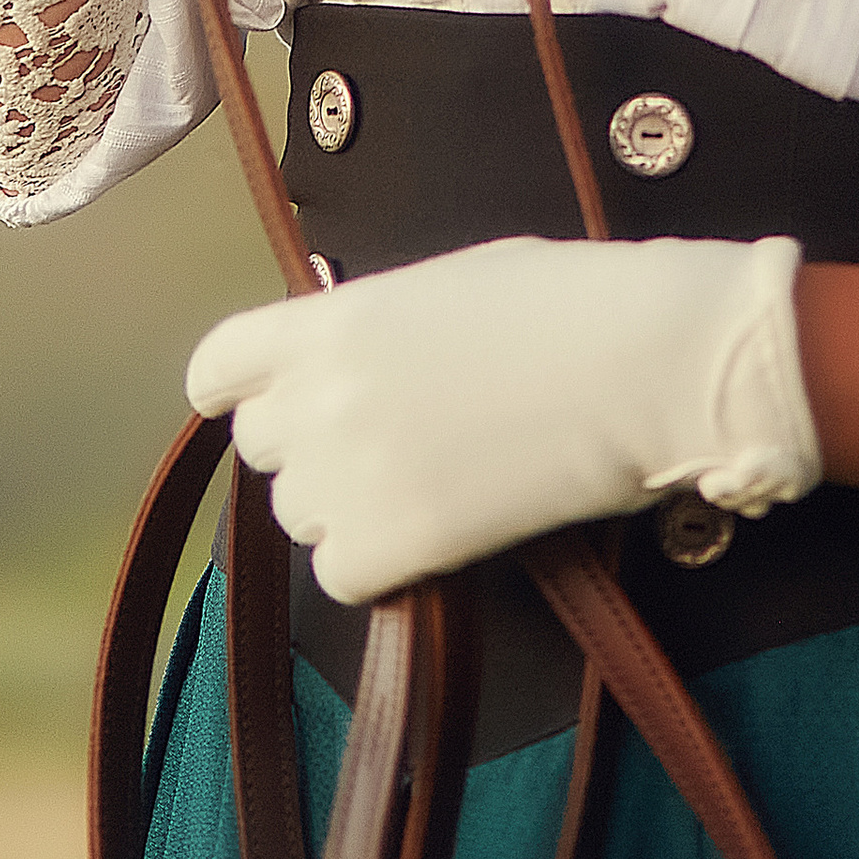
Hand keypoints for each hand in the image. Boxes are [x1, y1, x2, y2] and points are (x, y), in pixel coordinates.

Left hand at [186, 234, 820, 605]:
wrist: (640, 362)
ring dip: (345, 504)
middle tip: (388, 438)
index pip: (218, 365)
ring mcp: (352, 473)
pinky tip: (438, 530)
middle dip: (309, 443)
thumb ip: (374, 324)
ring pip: (299, 512)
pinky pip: (340, 573)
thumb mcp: (446, 285)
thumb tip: (354, 358)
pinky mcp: (395, 544)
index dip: (236, 386)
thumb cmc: (565, 302)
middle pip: (261, 446)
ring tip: (428, 479)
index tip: (262, 397)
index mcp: (333, 319)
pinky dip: (378, 563)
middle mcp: (321, 396)